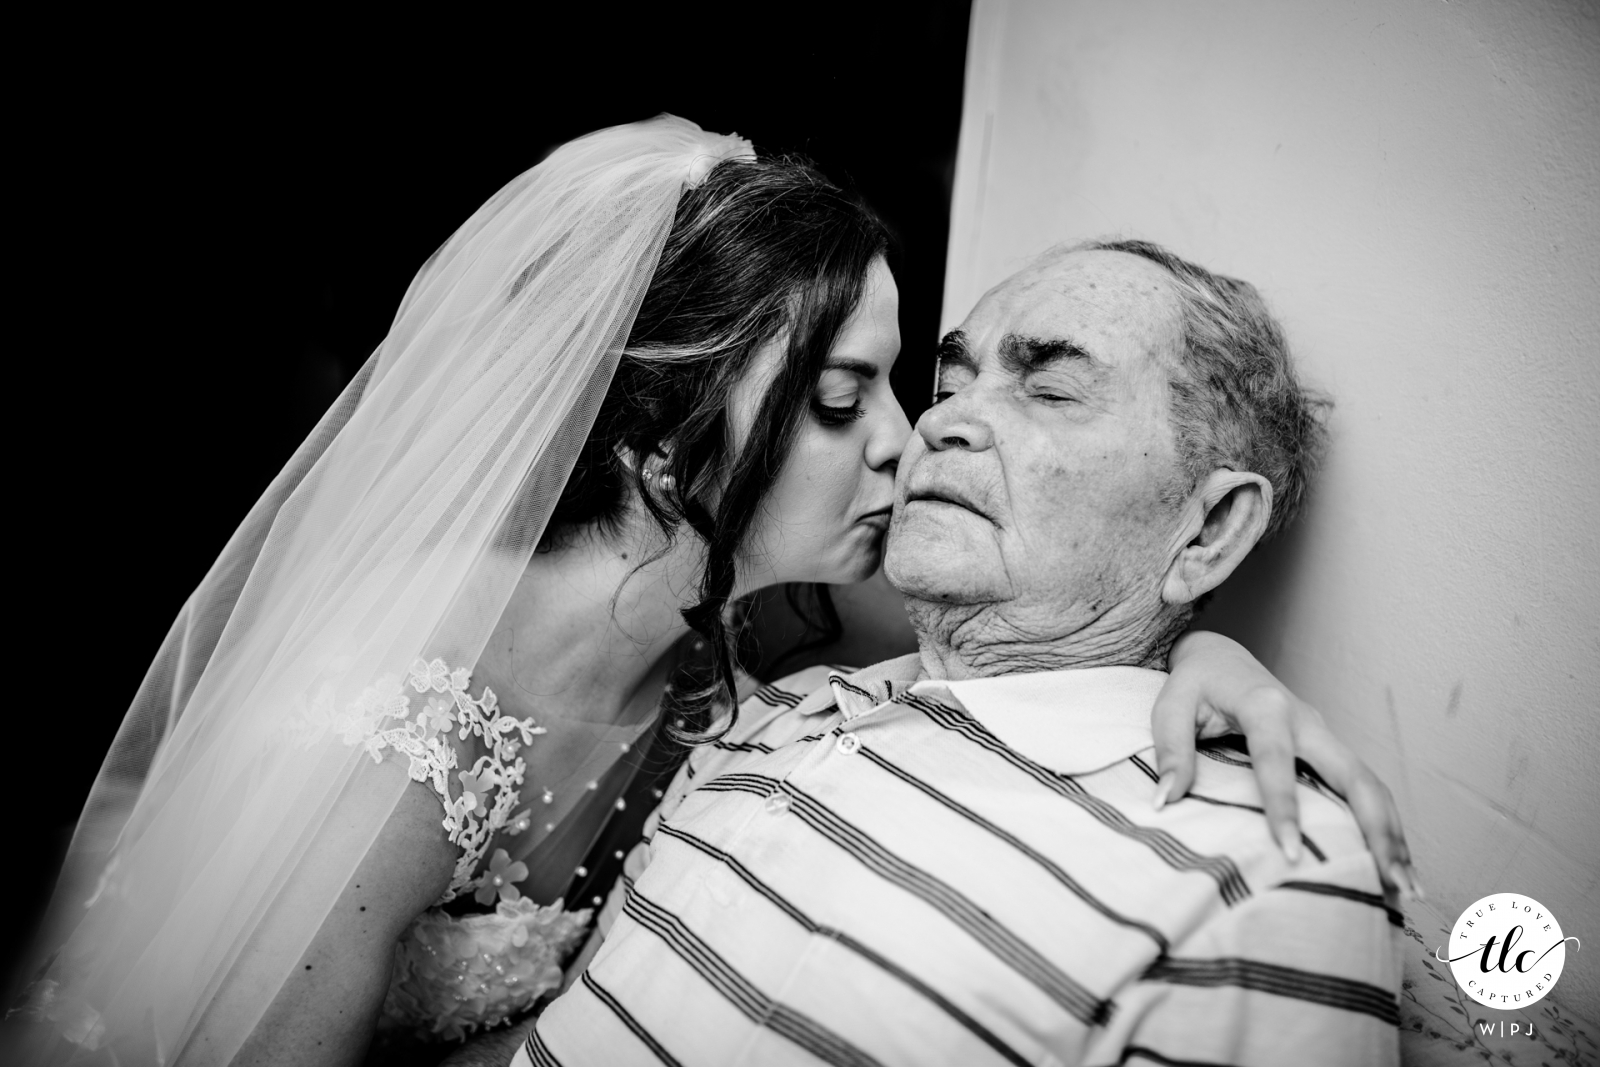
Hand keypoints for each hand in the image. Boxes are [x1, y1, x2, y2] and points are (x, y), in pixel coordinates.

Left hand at [1152, 631, 1422, 900]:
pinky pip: (1364, 789)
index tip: (1290, 855)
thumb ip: (1170, 750)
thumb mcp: (1170, 706)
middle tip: (1391, 883)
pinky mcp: (1330, 750)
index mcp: (1266, 705)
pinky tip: (1395, 866)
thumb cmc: (1193, 685)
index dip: (1284, 806)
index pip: (1276, 759)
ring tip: (1407, 889)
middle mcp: (1307, 720)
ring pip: (1370, 785)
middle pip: (1353, 774)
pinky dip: (1384, 826)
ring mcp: (1325, 735)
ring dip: (1393, 834)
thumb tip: (1164, 801)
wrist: (1221, 657)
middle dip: (1376, 828)